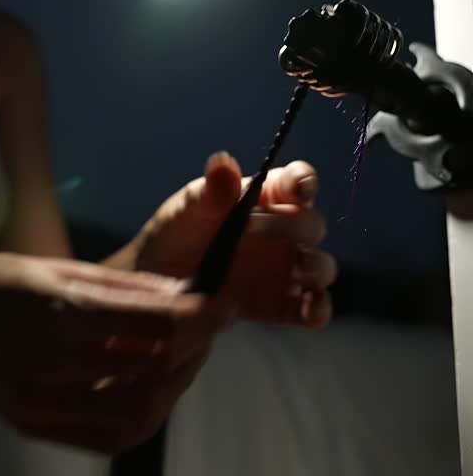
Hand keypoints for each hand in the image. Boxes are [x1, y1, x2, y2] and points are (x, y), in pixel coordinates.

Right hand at [0, 252, 226, 454]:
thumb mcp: (58, 266)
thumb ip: (124, 287)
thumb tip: (184, 295)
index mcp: (61, 312)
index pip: (159, 324)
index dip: (205, 317)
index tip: (226, 304)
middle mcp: (54, 364)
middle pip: (156, 373)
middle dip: (195, 350)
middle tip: (207, 328)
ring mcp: (43, 404)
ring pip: (138, 414)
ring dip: (174, 387)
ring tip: (181, 358)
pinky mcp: (35, 427)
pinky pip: (107, 438)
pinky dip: (142, 417)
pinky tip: (149, 388)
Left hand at [133, 153, 336, 328]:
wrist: (156, 282)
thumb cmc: (175, 233)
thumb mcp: (186, 208)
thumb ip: (209, 190)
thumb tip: (223, 164)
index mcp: (264, 197)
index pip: (297, 182)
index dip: (303, 181)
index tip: (298, 188)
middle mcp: (282, 231)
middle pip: (312, 225)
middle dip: (296, 227)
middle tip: (255, 231)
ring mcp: (284, 270)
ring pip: (321, 266)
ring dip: (315, 267)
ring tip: (295, 269)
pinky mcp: (280, 305)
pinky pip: (312, 308)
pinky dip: (317, 310)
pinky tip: (307, 311)